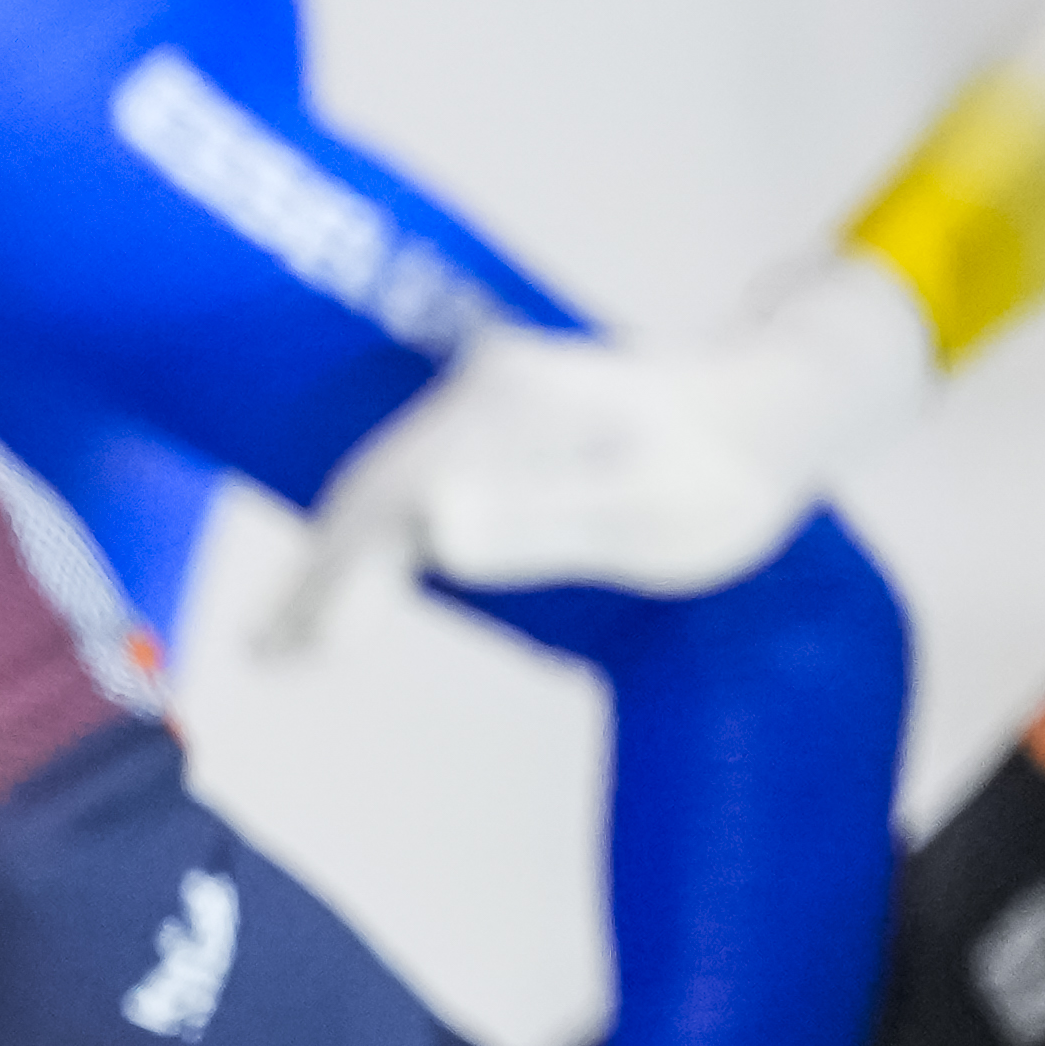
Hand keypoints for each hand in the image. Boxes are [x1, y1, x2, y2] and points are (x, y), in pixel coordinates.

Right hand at [267, 261, 932, 641]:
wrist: (776, 403)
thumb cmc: (726, 477)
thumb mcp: (649, 516)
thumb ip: (542, 522)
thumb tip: (429, 527)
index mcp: (507, 416)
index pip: (391, 507)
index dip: (338, 582)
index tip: (300, 653)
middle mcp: (480, 391)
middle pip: (368, 489)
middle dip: (315, 573)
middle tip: (267, 654)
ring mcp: (483, 393)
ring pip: (380, 479)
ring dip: (333, 553)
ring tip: (289, 628)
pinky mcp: (493, 405)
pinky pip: (407, 469)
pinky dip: (372, 525)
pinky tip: (359, 564)